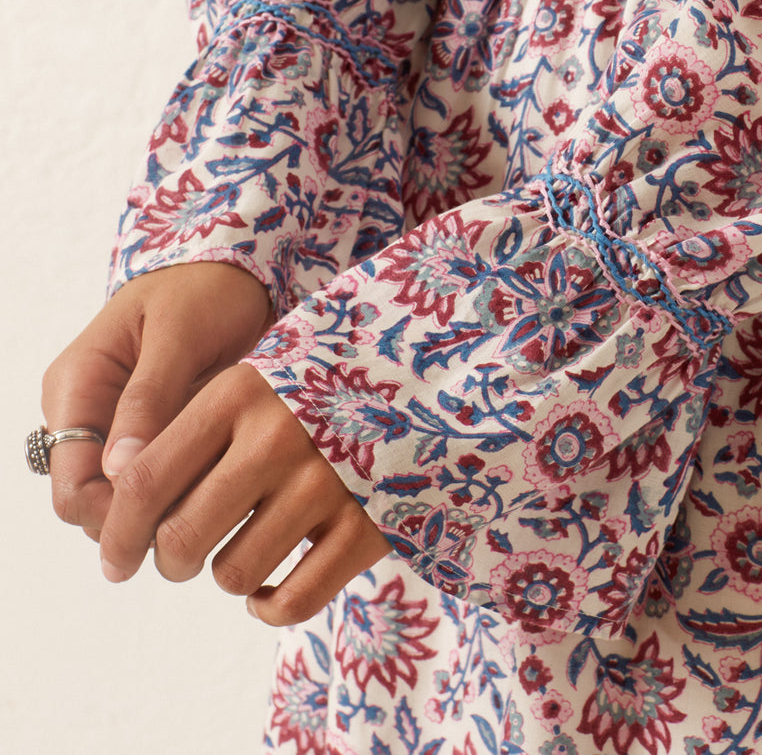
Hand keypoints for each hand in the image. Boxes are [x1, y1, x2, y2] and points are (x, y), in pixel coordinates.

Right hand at [41, 262, 272, 539]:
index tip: (169, 521)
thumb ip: (150, 397)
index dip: (111, 515)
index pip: (70, 485)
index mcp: (76, 386)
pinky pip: (160, 478)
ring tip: (221, 497)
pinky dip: (187, 488)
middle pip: (94, 503)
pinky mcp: (152, 432)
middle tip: (205, 516)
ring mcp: (117, 426)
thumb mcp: (179, 334)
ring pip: (128, 499)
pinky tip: (224, 483)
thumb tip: (119, 470)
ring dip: (168, 507)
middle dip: (142, 518)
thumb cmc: (203, 289)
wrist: (233, 271)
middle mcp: (87, 414)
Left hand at [97, 362, 390, 623]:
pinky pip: (293, 600)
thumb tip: (118, 510)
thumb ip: (191, 432)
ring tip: (241, 552)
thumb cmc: (311, 391)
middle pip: (182, 537)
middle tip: (180, 556)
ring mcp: (328, 482)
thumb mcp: (252, 383)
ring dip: (226, 577)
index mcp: (240, 393)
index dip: (118, 532)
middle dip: (169, 562)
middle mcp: (280, 436)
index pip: (145, 479)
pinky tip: (270, 585)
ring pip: (234, 573)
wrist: (420, 383)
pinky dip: (270, 605)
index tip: (114, 560)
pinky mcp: (367, 525)